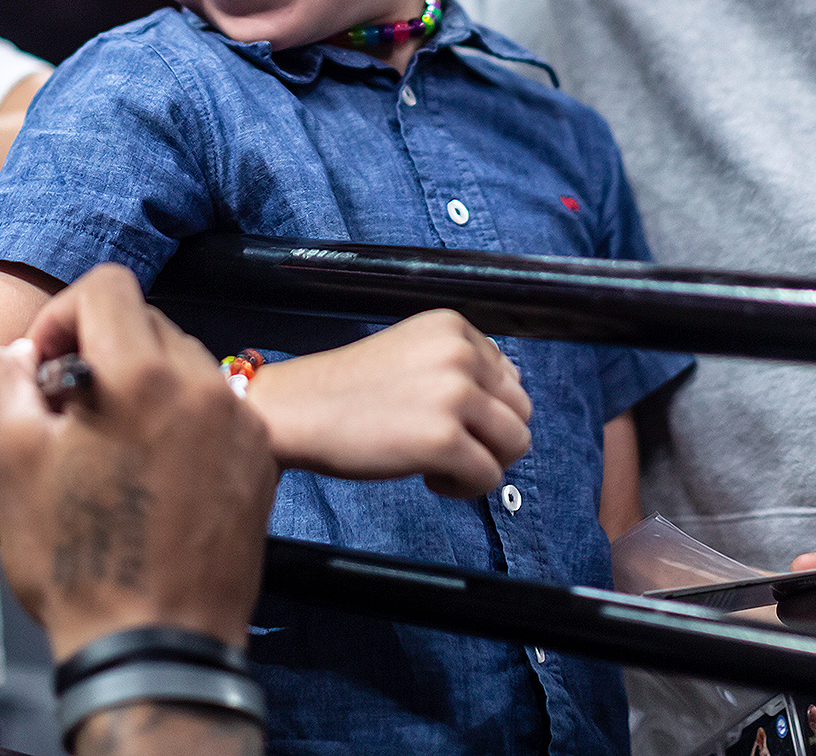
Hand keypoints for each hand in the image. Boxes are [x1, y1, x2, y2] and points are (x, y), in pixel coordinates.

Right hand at [0, 265, 277, 659]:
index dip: (61, 315)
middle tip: (67, 414)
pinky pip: (214, 410)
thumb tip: (15, 355)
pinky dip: (180, 423)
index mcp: (142, 376)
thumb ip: (1, 383)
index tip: (43, 367)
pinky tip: (150, 474)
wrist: (154, 645)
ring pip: (182, 365)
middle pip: (145, 322)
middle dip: (99, 353)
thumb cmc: (80, 563)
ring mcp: (240, 425)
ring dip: (141, 387)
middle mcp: (204, 386)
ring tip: (108, 448)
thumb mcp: (11, 464)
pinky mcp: (260, 462)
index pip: (107, 286)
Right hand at [244, 309, 529, 498]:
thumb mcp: (412, 353)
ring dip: (483, 463)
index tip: (443, 419)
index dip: (483, 410)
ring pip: (516, 444)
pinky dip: (463, 488)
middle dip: (490, 438)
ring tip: (439, 463)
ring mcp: (454, 395)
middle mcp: (460, 353)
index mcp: (453, 326)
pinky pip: (489, 478)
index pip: (510, 377)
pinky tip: (427, 477)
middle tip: (444, 447)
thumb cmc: (347, 391)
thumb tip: (512, 398)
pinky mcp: (445, 440)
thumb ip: (461, 366)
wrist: (294, 411)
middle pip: (521, 411)